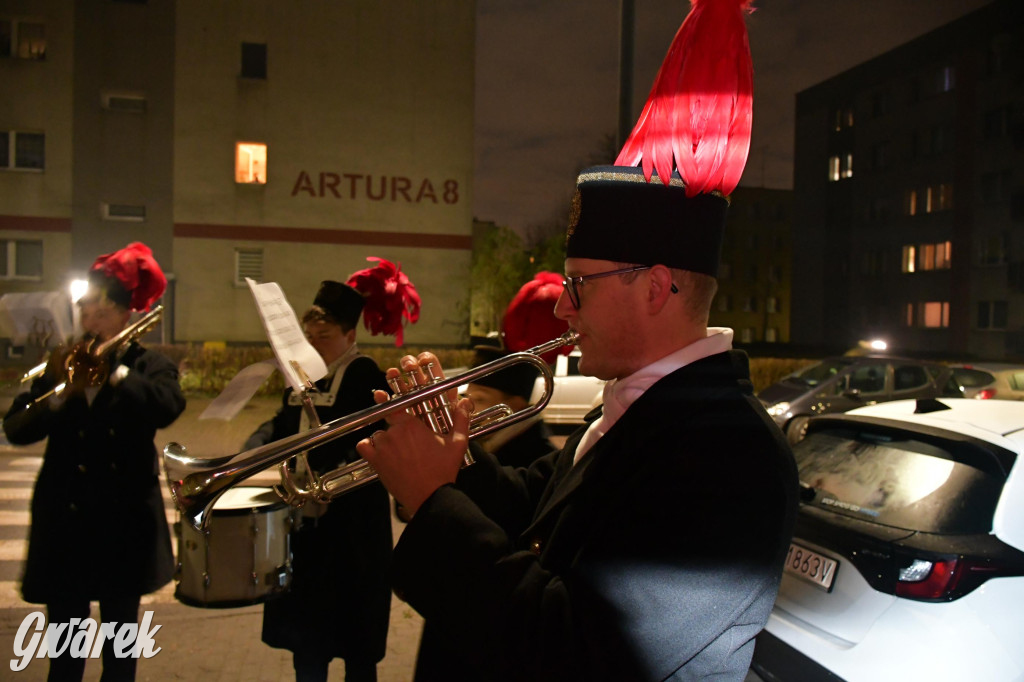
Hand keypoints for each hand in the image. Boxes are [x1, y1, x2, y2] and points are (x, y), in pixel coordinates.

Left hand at [356, 352, 473, 516]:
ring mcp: (383, 446)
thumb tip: (465, 401)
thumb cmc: (443, 471)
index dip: (398, 406)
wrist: (431, 497)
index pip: (398, 405)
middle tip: (410, 444)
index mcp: (412, 424)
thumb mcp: (457, 443)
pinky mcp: (375, 461)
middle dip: (399, 430)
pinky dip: (368, 447)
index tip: (400, 410)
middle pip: (390, 422)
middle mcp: (394, 432)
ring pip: (379, 435)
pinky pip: (363, 446)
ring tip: (400, 453)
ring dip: (386, 441)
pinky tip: (380, 453)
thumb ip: (461, 419)